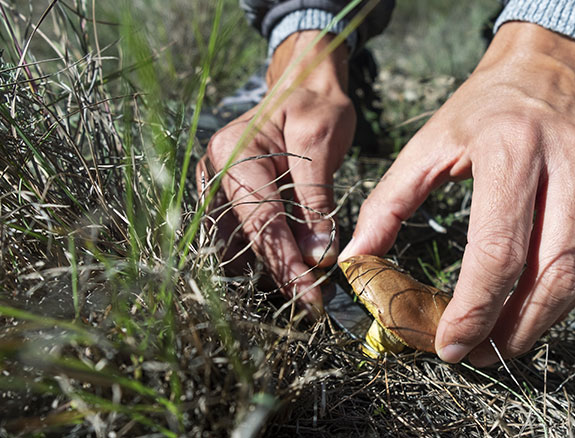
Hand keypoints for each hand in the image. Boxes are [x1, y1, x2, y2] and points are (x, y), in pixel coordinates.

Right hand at [197, 31, 354, 312]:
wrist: (305, 84)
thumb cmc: (315, 106)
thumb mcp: (321, 145)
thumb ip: (316, 201)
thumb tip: (317, 256)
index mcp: (233, 156)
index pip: (261, 222)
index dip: (286, 265)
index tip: (311, 299)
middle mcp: (216, 174)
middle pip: (244, 240)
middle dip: (278, 273)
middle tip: (312, 302)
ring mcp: (219, 187)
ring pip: (240, 243)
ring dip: (272, 268)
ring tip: (307, 289)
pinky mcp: (232, 196)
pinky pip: (244, 234)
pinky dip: (269, 254)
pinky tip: (293, 269)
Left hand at [339, 22, 574, 364]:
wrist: (548, 67)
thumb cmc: (481, 109)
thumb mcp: (426, 145)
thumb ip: (386, 203)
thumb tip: (355, 260)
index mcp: (509, 148)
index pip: (498, 251)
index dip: (474, 309)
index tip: (449, 345)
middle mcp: (567, 161)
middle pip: (550, 272)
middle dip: (513, 328)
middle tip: (479, 353)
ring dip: (541, 321)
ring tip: (502, 340)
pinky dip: (565, 295)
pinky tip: (533, 307)